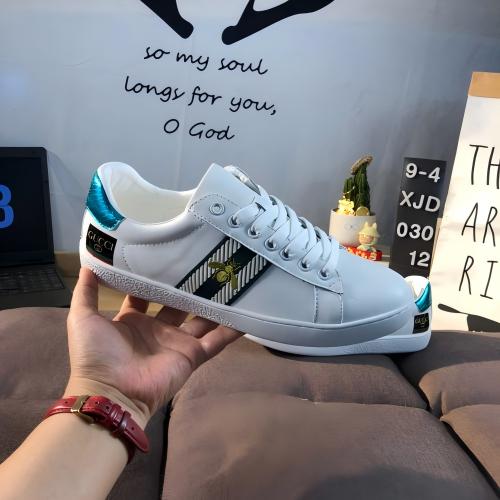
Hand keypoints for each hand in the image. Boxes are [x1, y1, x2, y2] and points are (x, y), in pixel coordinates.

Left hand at [65, 268, 240, 427]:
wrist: (111, 393)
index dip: (155, 278)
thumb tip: (89, 262)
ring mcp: (176, 342)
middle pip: (177, 304)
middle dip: (188, 288)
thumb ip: (86, 292)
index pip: (146, 294)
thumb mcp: (83, 318)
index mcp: (132, 321)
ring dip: (213, 304)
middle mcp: (157, 329)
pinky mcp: (192, 355)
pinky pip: (216, 342)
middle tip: (204, 264)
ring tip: (229, 281)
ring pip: (200, 319)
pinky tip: (245, 315)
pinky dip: (231, 331)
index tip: (167, 257)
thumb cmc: (96, 355)